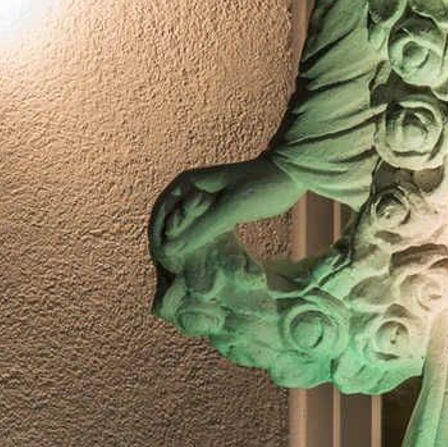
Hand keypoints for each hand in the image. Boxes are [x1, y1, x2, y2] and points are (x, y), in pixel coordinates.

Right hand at [149, 157, 303, 271]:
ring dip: (181, 247)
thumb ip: (201, 228)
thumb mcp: (231, 209)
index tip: (165, 262)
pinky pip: (199, 230)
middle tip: (173, 272)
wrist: (288, 175)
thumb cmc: (260, 187)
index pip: (161, 214)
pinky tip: (198, 262)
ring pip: (183, 228)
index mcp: (186, 184)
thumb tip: (170, 248)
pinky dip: (197, 245)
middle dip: (167, 245)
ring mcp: (202, 202)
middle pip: (168, 222)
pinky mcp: (216, 212)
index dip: (159, 238)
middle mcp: (189, 191)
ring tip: (182, 271)